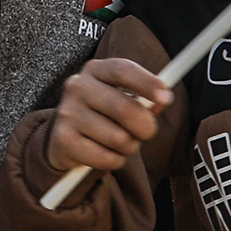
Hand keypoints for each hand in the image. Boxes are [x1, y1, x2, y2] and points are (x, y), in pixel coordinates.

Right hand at [47, 56, 178, 174]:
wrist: (63, 135)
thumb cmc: (102, 114)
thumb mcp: (121, 98)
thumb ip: (144, 99)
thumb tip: (162, 101)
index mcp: (94, 70)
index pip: (122, 70)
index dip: (147, 82)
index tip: (167, 98)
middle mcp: (77, 87)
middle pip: (124, 108)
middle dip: (146, 126)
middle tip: (147, 132)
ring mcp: (68, 113)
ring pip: (119, 138)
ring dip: (130, 147)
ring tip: (120, 143)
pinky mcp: (63, 140)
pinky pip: (107, 158)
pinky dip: (115, 160)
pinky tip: (105, 153)